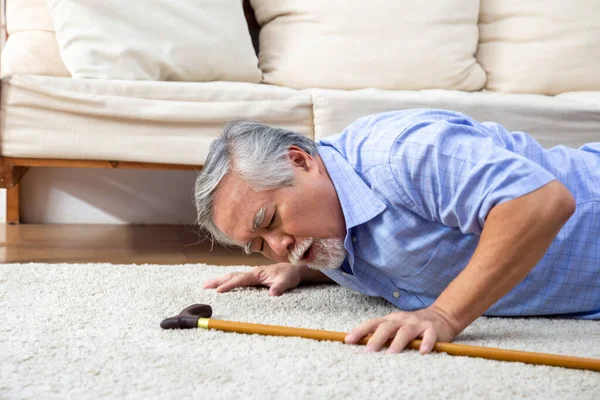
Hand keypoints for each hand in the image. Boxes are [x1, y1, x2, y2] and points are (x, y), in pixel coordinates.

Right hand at [203, 262, 302, 295]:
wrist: (295, 270)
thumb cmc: (290, 275)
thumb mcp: (287, 282)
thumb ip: (280, 287)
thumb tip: (272, 293)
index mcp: (257, 273)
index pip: (240, 279)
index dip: (229, 285)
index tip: (218, 291)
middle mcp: (252, 272)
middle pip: (232, 276)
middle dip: (218, 280)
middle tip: (204, 286)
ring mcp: (252, 275)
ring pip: (233, 276)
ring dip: (220, 280)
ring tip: (208, 285)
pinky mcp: (254, 277)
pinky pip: (237, 279)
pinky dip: (228, 281)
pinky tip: (223, 285)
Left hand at [344, 306, 458, 354]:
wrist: (441, 315)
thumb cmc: (413, 325)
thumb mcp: (396, 326)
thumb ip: (383, 333)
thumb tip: (361, 344)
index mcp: (391, 320)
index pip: (373, 323)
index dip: (360, 330)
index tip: (348, 340)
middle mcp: (402, 320)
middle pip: (387, 327)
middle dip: (376, 338)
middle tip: (368, 351)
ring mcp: (417, 324)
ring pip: (405, 331)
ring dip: (397, 343)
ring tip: (390, 354)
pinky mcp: (432, 329)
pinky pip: (429, 336)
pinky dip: (426, 343)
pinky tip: (422, 352)